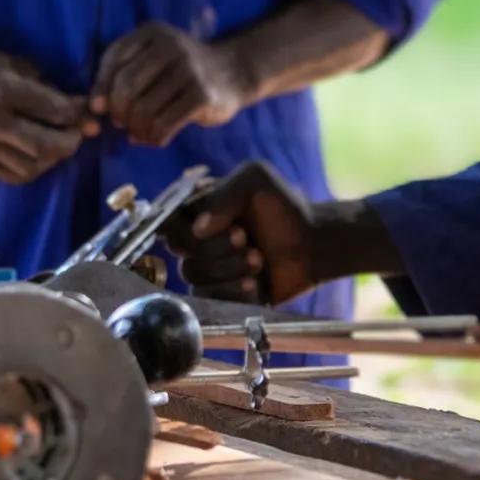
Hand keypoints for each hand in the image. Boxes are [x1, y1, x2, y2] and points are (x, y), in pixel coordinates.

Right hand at [0, 49, 88, 185]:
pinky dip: (36, 168)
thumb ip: (49, 90)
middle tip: (79, 132)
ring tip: (60, 143)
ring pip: (34, 165)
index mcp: (5, 92)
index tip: (89, 112)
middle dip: (72, 140)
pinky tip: (42, 155)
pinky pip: (17, 175)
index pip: (55, 111)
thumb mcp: (17, 66)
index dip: (79, 114)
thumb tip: (82, 109)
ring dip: (55, 157)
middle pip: (47, 145)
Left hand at [90, 23, 254, 146]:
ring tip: (141, 133)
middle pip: (126, 86)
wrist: (233, 73)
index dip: (101, 88)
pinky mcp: (201, 95)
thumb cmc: (182, 70)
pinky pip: (164, 125)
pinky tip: (157, 138)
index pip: (114, 58)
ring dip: (136, 129)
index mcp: (152, 32)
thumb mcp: (153, 60)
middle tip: (124, 124)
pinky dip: (154, 138)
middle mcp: (170, 46)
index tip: (101, 109)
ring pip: (143, 110)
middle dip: (119, 112)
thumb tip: (96, 108)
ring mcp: (188, 70)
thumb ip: (121, 75)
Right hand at [162, 161, 320, 304]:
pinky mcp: (219, 293)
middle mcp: (197, 237)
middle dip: (214, 246)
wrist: (312, 244)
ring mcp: (207, 267)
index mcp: (198, 207)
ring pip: (193, 275)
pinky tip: (255, 285)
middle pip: (180, 248)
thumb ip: (225, 194)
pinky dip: (232, 292)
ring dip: (228, 269)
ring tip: (259, 259)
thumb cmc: (283, 206)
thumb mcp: (256, 180)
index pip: (167, 219)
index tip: (206, 226)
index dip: (182, 226)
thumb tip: (198, 228)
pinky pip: (208, 299)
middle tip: (245, 237)